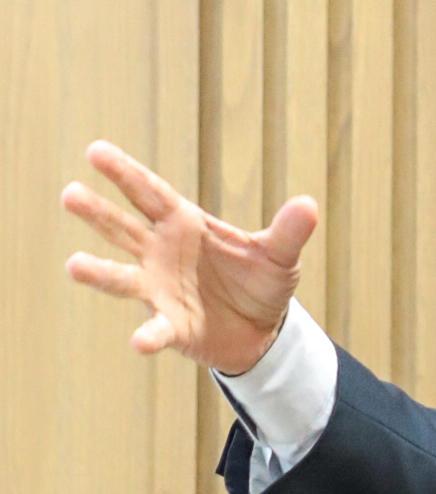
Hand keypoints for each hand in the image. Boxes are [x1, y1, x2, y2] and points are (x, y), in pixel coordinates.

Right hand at [62, 141, 318, 373]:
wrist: (262, 330)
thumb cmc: (261, 282)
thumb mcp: (279, 254)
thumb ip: (289, 231)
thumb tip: (308, 205)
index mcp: (185, 225)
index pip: (150, 193)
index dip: (124, 173)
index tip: (95, 152)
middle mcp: (162, 253)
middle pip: (124, 228)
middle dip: (98, 213)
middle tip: (69, 194)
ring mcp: (160, 289)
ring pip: (123, 278)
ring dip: (99, 271)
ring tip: (74, 265)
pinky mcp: (171, 326)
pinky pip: (156, 329)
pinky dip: (148, 336)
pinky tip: (139, 342)